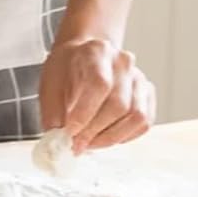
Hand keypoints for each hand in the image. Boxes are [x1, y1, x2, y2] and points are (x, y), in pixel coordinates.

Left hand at [39, 36, 155, 152]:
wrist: (82, 57)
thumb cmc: (66, 70)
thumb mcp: (49, 84)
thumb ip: (52, 113)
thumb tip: (58, 142)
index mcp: (97, 52)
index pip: (99, 84)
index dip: (85, 112)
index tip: (70, 132)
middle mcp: (123, 63)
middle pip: (119, 104)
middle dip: (95, 131)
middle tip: (77, 144)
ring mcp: (139, 78)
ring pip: (135, 116)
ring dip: (110, 138)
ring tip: (89, 143)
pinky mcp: (147, 94)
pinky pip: (144, 123)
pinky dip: (124, 137)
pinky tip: (105, 137)